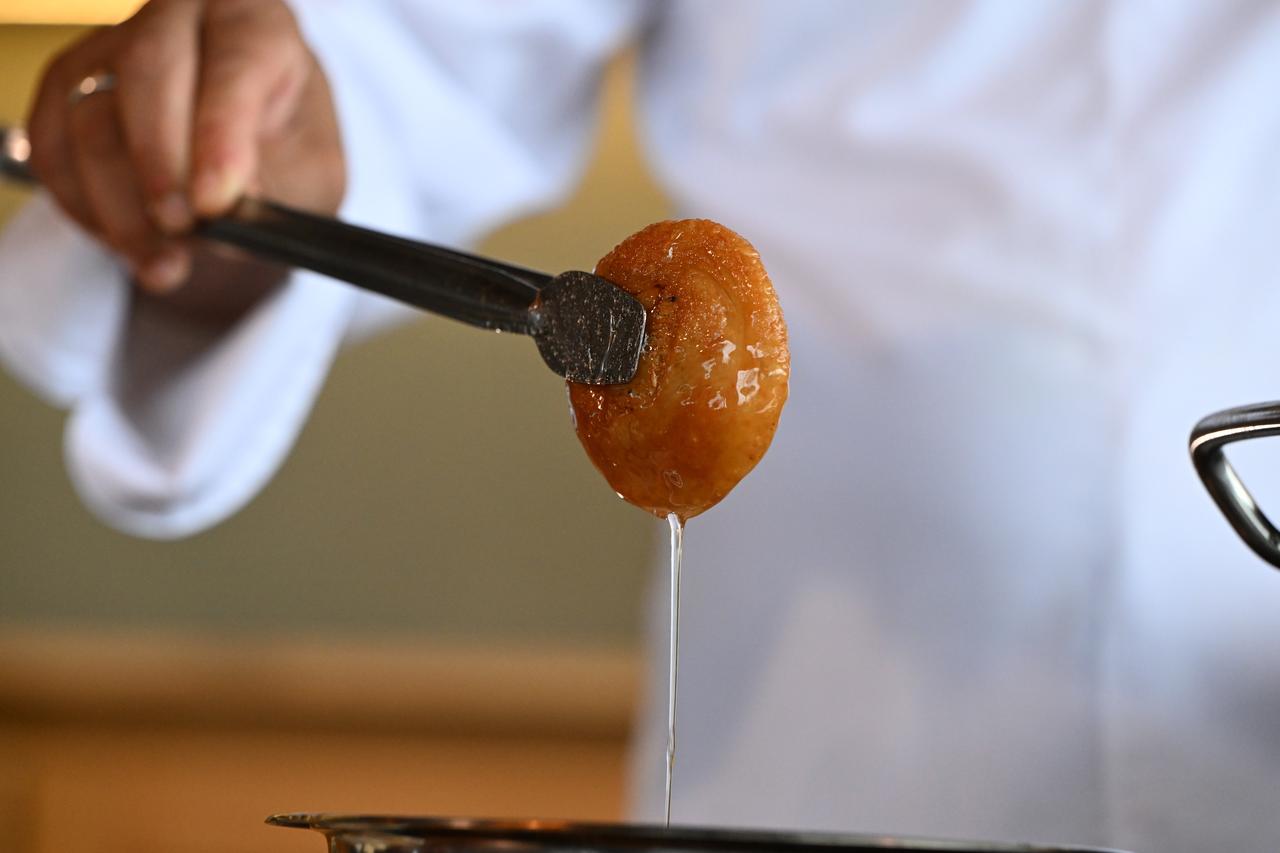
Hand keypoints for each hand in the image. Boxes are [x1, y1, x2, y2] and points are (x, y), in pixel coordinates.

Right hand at [27, 0, 344, 299]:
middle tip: (181, 227)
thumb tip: (223, 209)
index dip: (221, 134)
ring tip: (165, 264)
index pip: (235, 62)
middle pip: (149, 70)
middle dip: (160, 163)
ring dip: (121, 206)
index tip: (216, 200)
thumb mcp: (312, 176)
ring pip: (90, 115)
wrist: (251, 155)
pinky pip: (53, 149)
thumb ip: (278, 189)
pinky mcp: (66, 89)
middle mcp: (179, 18)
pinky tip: (130, 245)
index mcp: (254, 22)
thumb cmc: (289, 154)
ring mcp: (111, 46)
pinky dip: (84, 208)